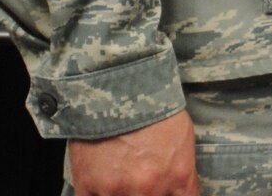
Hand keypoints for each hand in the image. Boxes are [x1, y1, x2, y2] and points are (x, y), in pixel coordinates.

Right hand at [67, 109, 197, 195]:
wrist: (118, 86)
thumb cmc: (155, 108)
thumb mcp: (183, 138)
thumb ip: (182, 172)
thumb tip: (180, 190)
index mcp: (178, 175)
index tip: (170, 193)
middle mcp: (149, 188)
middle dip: (149, 194)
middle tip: (142, 183)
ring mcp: (116, 190)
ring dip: (123, 195)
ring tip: (123, 180)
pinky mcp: (88, 186)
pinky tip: (104, 186)